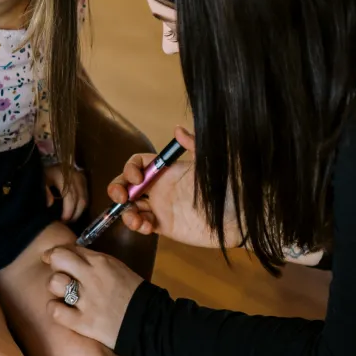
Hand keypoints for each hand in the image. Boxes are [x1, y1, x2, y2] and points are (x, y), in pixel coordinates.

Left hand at [42, 244, 143, 348]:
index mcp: (101, 261)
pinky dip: (57, 310)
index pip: (69, 248)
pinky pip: (55, 310)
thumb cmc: (135, 294)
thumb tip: (73, 257)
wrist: (151, 322)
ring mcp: (86, 300)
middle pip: (57, 258)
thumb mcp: (117, 268)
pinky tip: (64, 311)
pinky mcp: (83, 322)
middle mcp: (91, 276)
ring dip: (56, 288)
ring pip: (54, 282)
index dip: (58, 253)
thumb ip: (95, 261)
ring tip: (65, 295)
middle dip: (54, 264)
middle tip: (59, 274)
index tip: (53, 259)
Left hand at [43, 165, 87, 221]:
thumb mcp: (40, 182)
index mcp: (63, 176)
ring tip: (70, 219)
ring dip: (79, 211)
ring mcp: (81, 177)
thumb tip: (50, 204)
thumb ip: (45, 192)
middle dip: (75, 214)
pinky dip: (81, 206)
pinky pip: (86, 196)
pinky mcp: (83, 179)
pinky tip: (74, 211)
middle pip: (81, 199)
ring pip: (85, 199)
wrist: (47, 165)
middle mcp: (75, 177)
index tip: (63, 221)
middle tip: (67, 222)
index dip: (68, 211)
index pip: (70, 197)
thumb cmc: (43, 175)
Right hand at [106, 125, 242, 247]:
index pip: (139, 164)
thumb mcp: (209, 164)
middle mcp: (160, 187)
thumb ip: (194, 146)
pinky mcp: (164, 225)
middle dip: (117, 188)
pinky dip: (137, 225)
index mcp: (167, 171)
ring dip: (125, 211)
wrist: (238, 217)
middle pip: (128, 185)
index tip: (135, 177)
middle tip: (121, 197)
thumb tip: (177, 129)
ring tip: (136, 219)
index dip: (130, 168)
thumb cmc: (227, 187)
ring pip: (131, 206)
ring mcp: (161, 207)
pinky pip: (142, 224)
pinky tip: (146, 227)